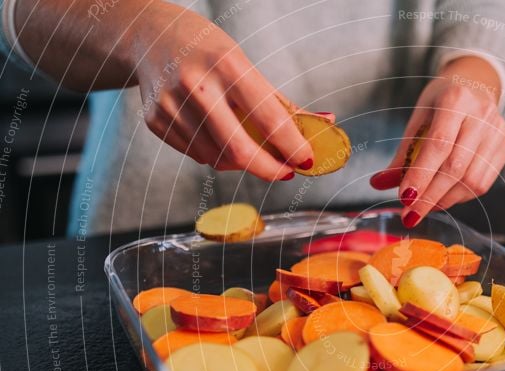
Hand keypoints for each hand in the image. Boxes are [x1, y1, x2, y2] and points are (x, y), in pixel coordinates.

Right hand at [133, 3, 315, 180]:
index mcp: (228, 66)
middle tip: (285, 173)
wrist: (152, 37)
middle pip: (239, 149)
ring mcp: (172, 105)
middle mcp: (196, 85)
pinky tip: (215, 135)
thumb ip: (283, 103)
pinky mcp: (155, 121)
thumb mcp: (246, 67)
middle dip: (269, 169)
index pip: (269, 118)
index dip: (292, 146)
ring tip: (246, 147)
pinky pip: (196, 155)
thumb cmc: (210, 54)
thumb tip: (327, 124)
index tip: (306, 161)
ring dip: (240, 162)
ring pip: (217, 158)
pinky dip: (214, 155)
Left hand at [370, 61, 504, 227]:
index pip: (438, 144)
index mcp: (456, 99)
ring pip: (472, 181)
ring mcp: (498, 132)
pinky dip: (459, 197)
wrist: (475, 86)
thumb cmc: (441, 104)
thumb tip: (379, 183)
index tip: (405, 198)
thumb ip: (403, 154)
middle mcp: (482, 114)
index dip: (421, 175)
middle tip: (410, 214)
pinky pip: (482, 184)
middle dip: (430, 196)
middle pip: (456, 167)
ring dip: (444, 200)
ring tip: (425, 206)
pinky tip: (443, 197)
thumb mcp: (417, 120)